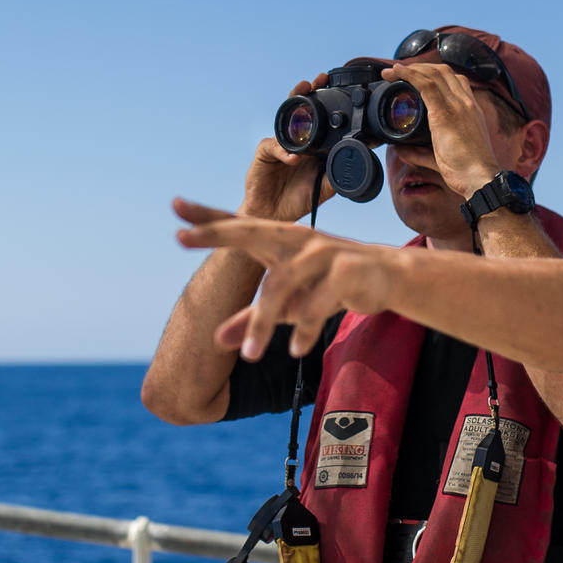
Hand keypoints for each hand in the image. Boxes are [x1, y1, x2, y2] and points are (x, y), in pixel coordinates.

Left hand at [174, 199, 398, 359]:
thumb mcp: (288, 304)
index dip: (206, 217)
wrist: (388, 278)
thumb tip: (215, 340)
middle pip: (249, 231)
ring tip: (250, 355)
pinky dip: (305, 329)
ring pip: (280, 285)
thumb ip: (250, 318)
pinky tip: (295, 350)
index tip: (174, 206)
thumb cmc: (330, 285)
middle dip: (214, 232)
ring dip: (262, 322)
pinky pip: (317, 304)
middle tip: (180, 237)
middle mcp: (295, 240)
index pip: (237, 225)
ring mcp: (321, 253)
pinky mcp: (345, 272)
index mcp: (279, 241)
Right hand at [242, 77, 334, 220]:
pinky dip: (285, 152)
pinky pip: (275, 147)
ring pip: (286, 119)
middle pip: (303, 111)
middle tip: (322, 79)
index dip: (330, 106)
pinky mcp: (265, 153)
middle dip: (311, 92)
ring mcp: (280, 144)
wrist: (273, 215)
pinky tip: (293, 158)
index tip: (346, 93)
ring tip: (303, 91)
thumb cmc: (297, 199)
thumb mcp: (324, 188)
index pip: (322, 121)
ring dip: (295, 103)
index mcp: (313, 147)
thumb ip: (337, 175)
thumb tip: (361, 163)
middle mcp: (297, 141)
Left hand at [383, 62, 500, 197]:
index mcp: (470, 110)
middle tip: (401, 73)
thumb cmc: (467, 170)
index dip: (435, 74)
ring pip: (433, 74)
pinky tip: (395, 72)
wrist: (479, 178)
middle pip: (443, 71)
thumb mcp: (440, 157)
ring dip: (411, 69)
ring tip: (393, 71)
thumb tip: (400, 151)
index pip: (455, 80)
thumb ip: (419, 152)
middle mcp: (466, 103)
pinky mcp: (444, 113)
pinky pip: (425, 84)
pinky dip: (408, 74)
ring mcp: (457, 105)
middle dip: (420, 67)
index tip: (418, 77)